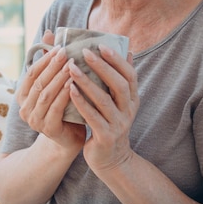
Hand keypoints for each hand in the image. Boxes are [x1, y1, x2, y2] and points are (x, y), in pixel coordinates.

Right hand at [17, 30, 85, 150]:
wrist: (70, 137)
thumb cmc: (64, 106)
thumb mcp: (56, 82)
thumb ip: (50, 60)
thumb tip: (49, 33)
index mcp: (23, 95)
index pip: (32, 72)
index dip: (45, 59)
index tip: (60, 47)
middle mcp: (24, 108)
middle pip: (39, 82)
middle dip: (53, 66)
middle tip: (67, 53)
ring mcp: (34, 120)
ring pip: (46, 94)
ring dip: (59, 78)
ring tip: (72, 65)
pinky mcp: (47, 129)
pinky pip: (56, 108)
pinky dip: (64, 94)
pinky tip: (74, 83)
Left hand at [68, 45, 138, 172]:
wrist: (111, 159)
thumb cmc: (109, 122)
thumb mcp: (118, 101)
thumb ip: (119, 78)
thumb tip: (128, 50)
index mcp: (132, 99)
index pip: (130, 75)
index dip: (117, 59)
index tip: (102, 45)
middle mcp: (129, 110)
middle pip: (119, 84)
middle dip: (102, 66)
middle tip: (85, 52)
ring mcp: (119, 124)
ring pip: (104, 100)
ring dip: (87, 82)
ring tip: (71, 68)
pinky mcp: (106, 137)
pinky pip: (93, 117)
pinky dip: (81, 102)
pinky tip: (70, 90)